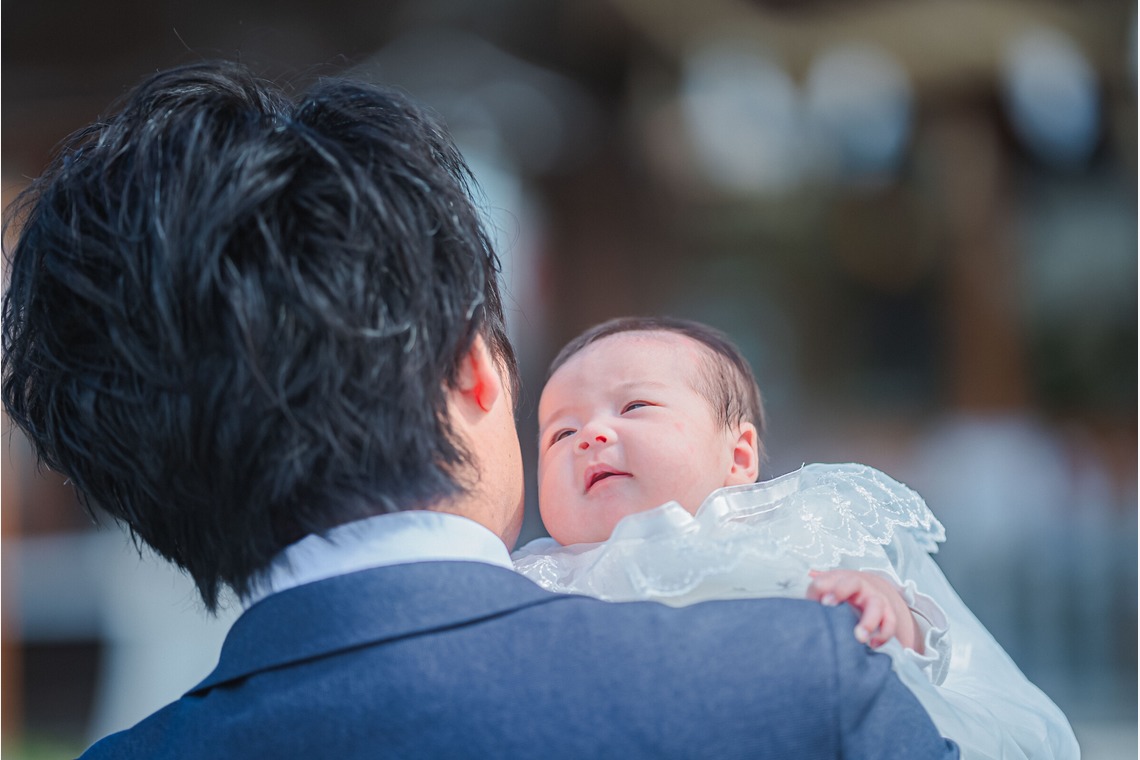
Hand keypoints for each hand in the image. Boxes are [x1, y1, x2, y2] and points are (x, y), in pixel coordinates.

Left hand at [806, 569, 923, 653]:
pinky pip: (890, 622)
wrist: (868, 590)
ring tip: (860, 639)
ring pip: (877, 604)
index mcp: (840, 578)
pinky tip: (872, 645)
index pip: (829, 578)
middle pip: (853, 583)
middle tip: (829, 607)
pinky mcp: (887, 612)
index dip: (824, 587)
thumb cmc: (839, 594)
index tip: (823, 602)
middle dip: (842, 592)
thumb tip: (807, 609)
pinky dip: (884, 635)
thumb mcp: (825, 591)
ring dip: (869, 622)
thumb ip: (815, 596)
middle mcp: (858, 585)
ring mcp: (874, 598)